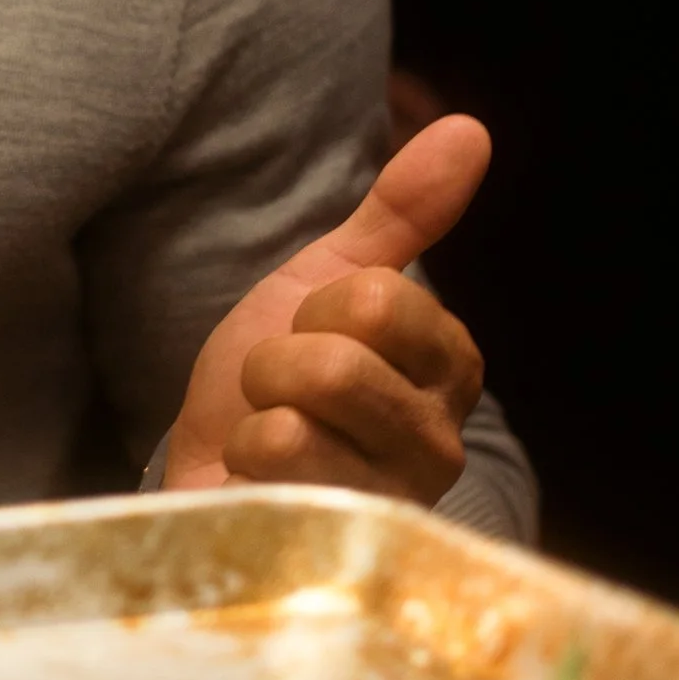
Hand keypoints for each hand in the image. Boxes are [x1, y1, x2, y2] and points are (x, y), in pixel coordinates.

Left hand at [162, 115, 490, 506]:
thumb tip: (470, 128)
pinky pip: (272, 473)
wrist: (208, 470)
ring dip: (256, 420)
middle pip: (338, 364)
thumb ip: (401, 211)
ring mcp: (392, 506)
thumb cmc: (274, 380)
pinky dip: (243, 466)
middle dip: (276, 366)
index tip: (315, 338)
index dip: (316, 310)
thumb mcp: (327, 280)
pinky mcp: (339, 551)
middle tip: (281, 394)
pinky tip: (261, 487)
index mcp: (450, 368)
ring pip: (300, 421)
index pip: (377, 300)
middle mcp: (440, 444)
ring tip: (271, 442)